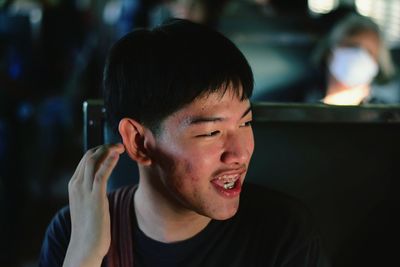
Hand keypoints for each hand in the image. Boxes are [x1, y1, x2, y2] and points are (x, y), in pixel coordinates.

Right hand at [63, 144, 124, 266]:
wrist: (85, 245)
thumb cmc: (89, 226)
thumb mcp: (87, 204)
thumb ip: (91, 191)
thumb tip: (100, 183)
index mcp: (74, 185)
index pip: (85, 159)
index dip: (100, 150)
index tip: (113, 148)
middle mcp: (76, 184)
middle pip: (89, 156)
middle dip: (105, 146)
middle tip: (120, 145)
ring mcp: (84, 190)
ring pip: (94, 161)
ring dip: (108, 150)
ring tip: (122, 147)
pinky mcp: (95, 197)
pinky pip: (101, 174)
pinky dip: (109, 161)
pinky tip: (118, 155)